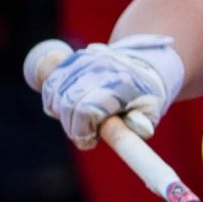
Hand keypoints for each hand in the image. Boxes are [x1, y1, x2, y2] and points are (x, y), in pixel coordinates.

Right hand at [38, 36, 184, 147]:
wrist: (141, 65)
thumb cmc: (145, 97)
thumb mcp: (151, 113)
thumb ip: (141, 125)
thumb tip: (140, 130)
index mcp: (121, 83)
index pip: (87, 109)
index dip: (82, 131)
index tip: (90, 142)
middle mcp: (101, 68)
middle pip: (68, 103)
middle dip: (72, 127)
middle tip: (85, 135)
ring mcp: (84, 61)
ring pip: (56, 94)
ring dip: (62, 114)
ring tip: (79, 121)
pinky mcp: (72, 59)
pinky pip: (51, 84)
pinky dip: (52, 101)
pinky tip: (65, 108)